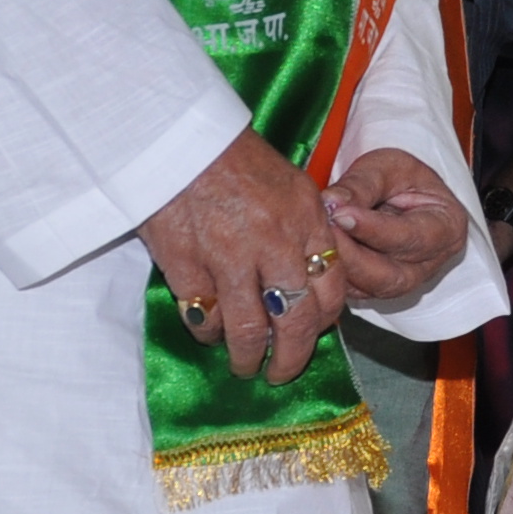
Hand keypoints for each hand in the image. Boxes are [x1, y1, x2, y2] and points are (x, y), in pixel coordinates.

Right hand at [138, 129, 342, 384]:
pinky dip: (208, 332)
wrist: (181, 140)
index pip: (332, 292)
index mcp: (308, 221)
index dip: (324, 324)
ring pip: (248, 331)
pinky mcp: (186, 264)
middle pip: (296, 323)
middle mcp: (275, 243)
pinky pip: (205, 317)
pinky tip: (209, 330)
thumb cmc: (237, 161)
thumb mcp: (291, 187)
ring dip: (246, 357)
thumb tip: (312, 281)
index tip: (312, 335)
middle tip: (280, 373)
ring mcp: (229, 257)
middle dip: (290, 359)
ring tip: (242, 365)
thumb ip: (307, 233)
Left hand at [318, 147, 470, 313]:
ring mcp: (405, 281)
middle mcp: (430, 263)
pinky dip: (334, 275)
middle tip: (321, 231)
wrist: (394, 191)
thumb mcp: (387, 166)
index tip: (339, 215)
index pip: (410, 237)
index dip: (373, 229)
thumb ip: (362, 184)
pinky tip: (318, 252)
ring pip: (370, 289)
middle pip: (392, 275)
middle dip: (352, 256)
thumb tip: (332, 203)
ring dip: (340, 267)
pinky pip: (354, 292)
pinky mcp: (378, 288)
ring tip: (316, 239)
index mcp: (446, 228)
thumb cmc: (400, 177)